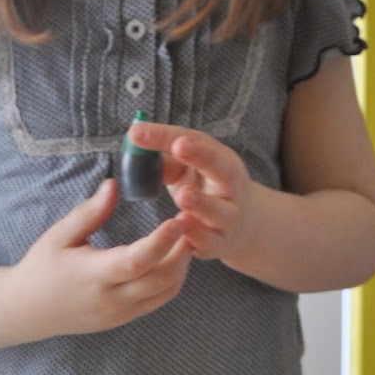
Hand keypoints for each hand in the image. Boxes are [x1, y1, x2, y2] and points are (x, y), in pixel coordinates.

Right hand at [10, 178, 191, 336]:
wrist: (29, 310)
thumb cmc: (42, 267)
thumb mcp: (59, 235)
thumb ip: (89, 212)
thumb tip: (114, 185)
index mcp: (92, 275)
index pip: (135, 261)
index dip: (161, 242)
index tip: (178, 219)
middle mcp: (111, 298)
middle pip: (161, 280)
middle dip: (182, 251)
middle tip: (192, 222)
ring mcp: (120, 312)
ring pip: (165, 292)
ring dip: (182, 265)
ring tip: (186, 236)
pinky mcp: (125, 318)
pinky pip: (158, 300)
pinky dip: (173, 279)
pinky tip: (174, 256)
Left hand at [127, 120, 256, 261]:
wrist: (240, 225)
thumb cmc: (204, 188)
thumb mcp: (187, 169)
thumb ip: (164, 159)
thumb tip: (134, 144)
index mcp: (220, 160)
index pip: (195, 142)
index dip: (167, 136)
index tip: (138, 131)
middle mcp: (230, 186)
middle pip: (221, 168)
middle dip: (201, 155)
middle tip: (179, 146)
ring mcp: (228, 216)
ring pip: (219, 210)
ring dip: (201, 202)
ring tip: (183, 195)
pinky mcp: (219, 243)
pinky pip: (209, 240)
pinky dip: (196, 234)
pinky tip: (182, 226)